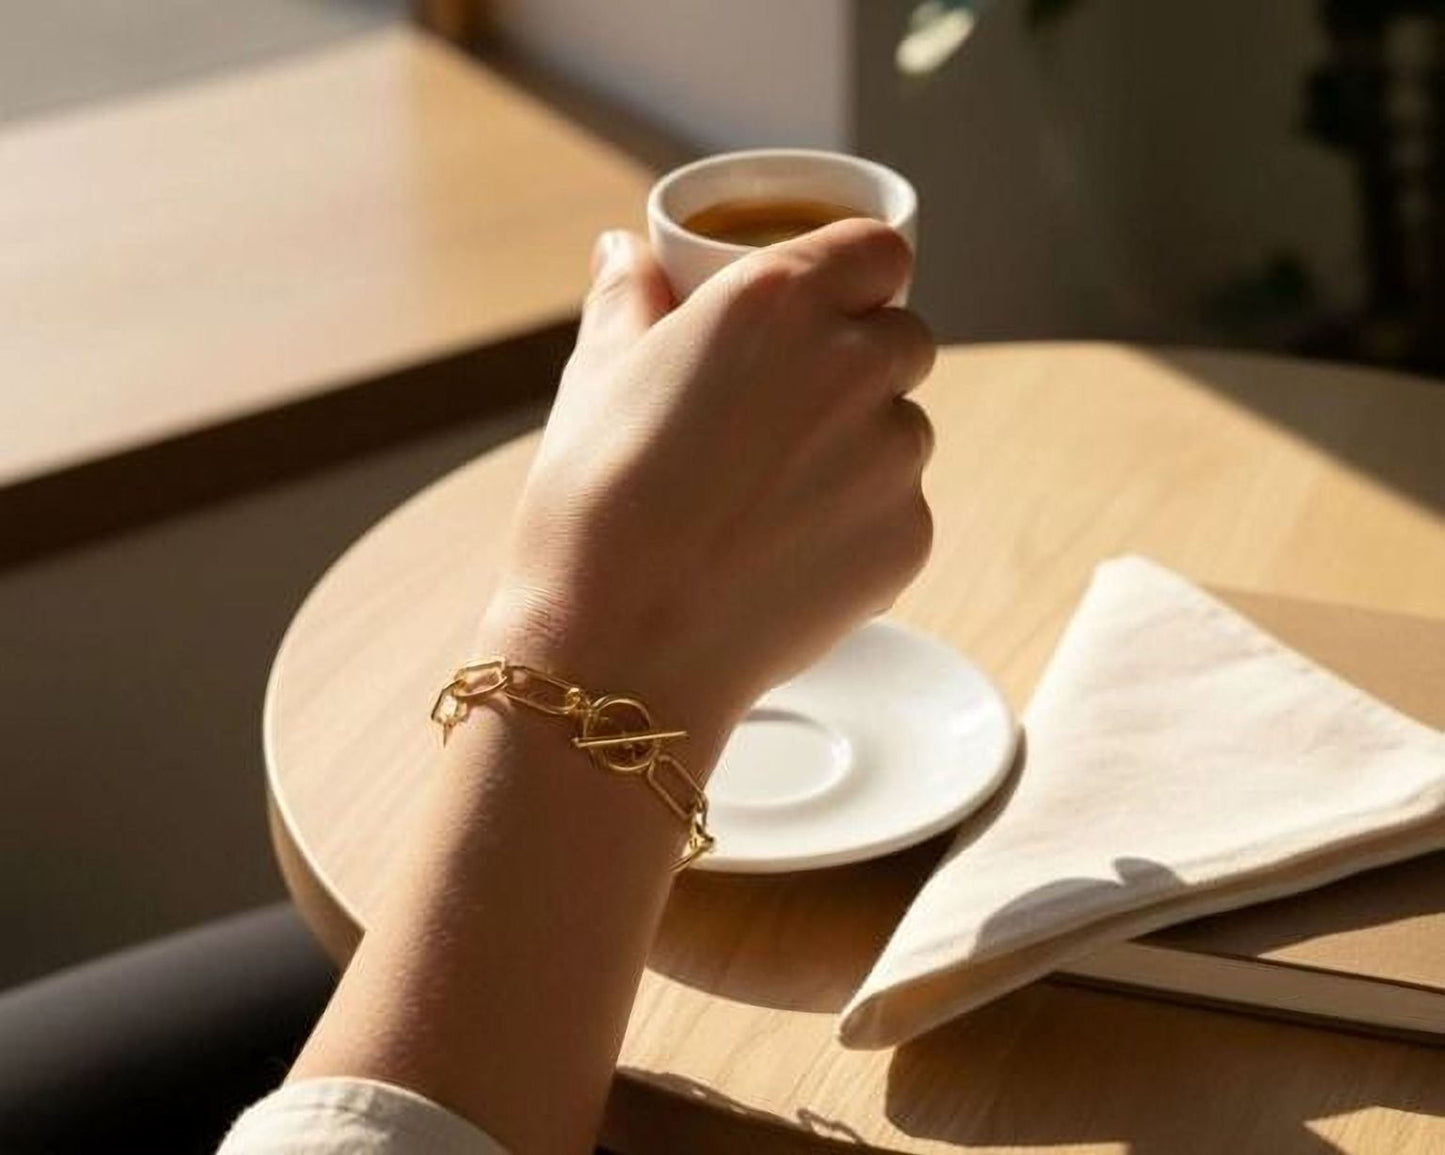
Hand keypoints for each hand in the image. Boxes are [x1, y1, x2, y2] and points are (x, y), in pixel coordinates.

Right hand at [480, 220, 935, 752]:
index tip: (826, 308)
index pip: (880, 249)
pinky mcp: (908, 536)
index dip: (857, 276)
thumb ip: (627, 298)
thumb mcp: (594, 378)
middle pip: (903, 337)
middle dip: (862, 362)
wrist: (621, 647)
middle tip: (787, 413)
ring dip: (864, 444)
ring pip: (907, 427)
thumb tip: (627, 249)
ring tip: (775, 496)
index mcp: (778, 302)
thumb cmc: (594, 506)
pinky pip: (902, 508)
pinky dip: (862, 522)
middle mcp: (852, 364)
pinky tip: (786, 551)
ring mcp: (891, 455)